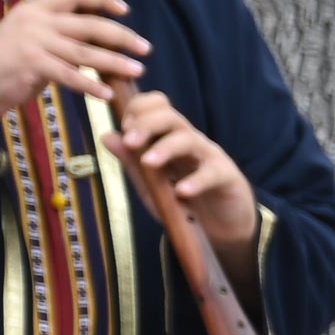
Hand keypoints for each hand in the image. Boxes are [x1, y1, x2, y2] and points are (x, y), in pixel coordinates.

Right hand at [0, 0, 145, 125]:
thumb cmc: (7, 64)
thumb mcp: (32, 39)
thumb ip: (60, 36)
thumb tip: (99, 41)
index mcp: (35, 8)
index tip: (125, 10)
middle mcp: (35, 20)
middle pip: (89, 25)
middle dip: (122, 36)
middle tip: (145, 48)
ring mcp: (32, 41)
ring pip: (85, 52)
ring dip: (115, 63)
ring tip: (137, 71)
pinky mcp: (31, 64)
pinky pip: (70, 75)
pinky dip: (91, 86)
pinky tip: (108, 94)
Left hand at [110, 93, 257, 267]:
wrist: (220, 226)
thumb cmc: (184, 200)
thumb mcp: (150, 182)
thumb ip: (131, 161)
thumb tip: (107, 136)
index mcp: (169, 138)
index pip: (156, 107)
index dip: (137, 111)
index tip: (124, 129)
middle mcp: (189, 142)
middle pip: (170, 116)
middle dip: (146, 124)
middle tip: (130, 141)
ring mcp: (209, 157)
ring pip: (188, 140)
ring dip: (166, 148)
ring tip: (149, 163)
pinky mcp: (226, 177)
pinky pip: (212, 173)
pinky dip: (196, 182)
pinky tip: (181, 192)